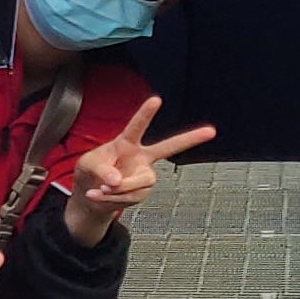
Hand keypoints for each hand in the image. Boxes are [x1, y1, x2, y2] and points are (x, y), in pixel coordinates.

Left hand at [65, 96, 213, 235]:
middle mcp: (141, 157)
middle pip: (168, 148)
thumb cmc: (90, 173)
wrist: (90, 197)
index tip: (156, 99)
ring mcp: (144, 175)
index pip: (137, 126)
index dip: (146, 114)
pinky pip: (131, 196)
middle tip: (211, 131)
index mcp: (127, 143)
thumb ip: (100, 169)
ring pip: (141, 181)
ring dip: (118, 189)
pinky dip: (112, 199)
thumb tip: (116, 181)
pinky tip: (103, 196)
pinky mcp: (143, 191)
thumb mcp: (87, 166)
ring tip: (100, 189)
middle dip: (190, 139)